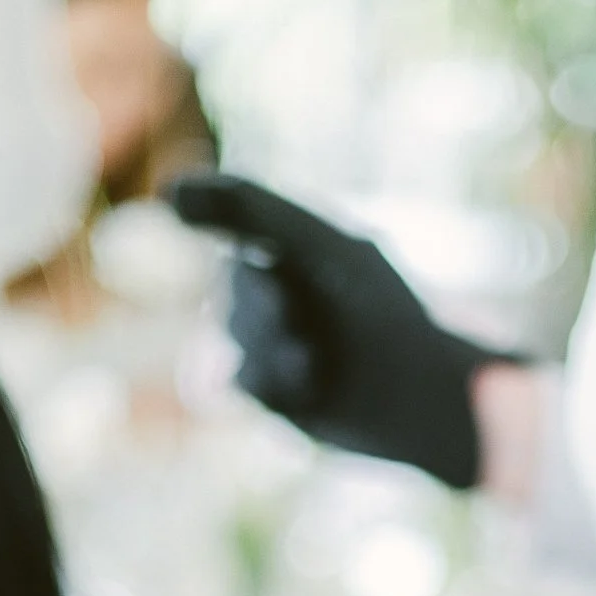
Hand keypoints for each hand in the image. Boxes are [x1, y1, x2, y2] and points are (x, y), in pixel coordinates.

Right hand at [168, 172, 504, 487]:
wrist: (427, 403)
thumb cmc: (387, 315)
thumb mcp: (320, 249)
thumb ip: (251, 209)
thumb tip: (168, 192)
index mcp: (303, 244)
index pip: (237, 213)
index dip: (206, 207)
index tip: (175, 201)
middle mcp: (288, 289)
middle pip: (234, 284)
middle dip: (259, 302)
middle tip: (293, 314)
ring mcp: (280, 342)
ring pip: (234, 335)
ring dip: (268, 346)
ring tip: (314, 361)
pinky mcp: (279, 393)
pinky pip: (240, 381)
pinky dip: (270, 382)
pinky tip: (309, 386)